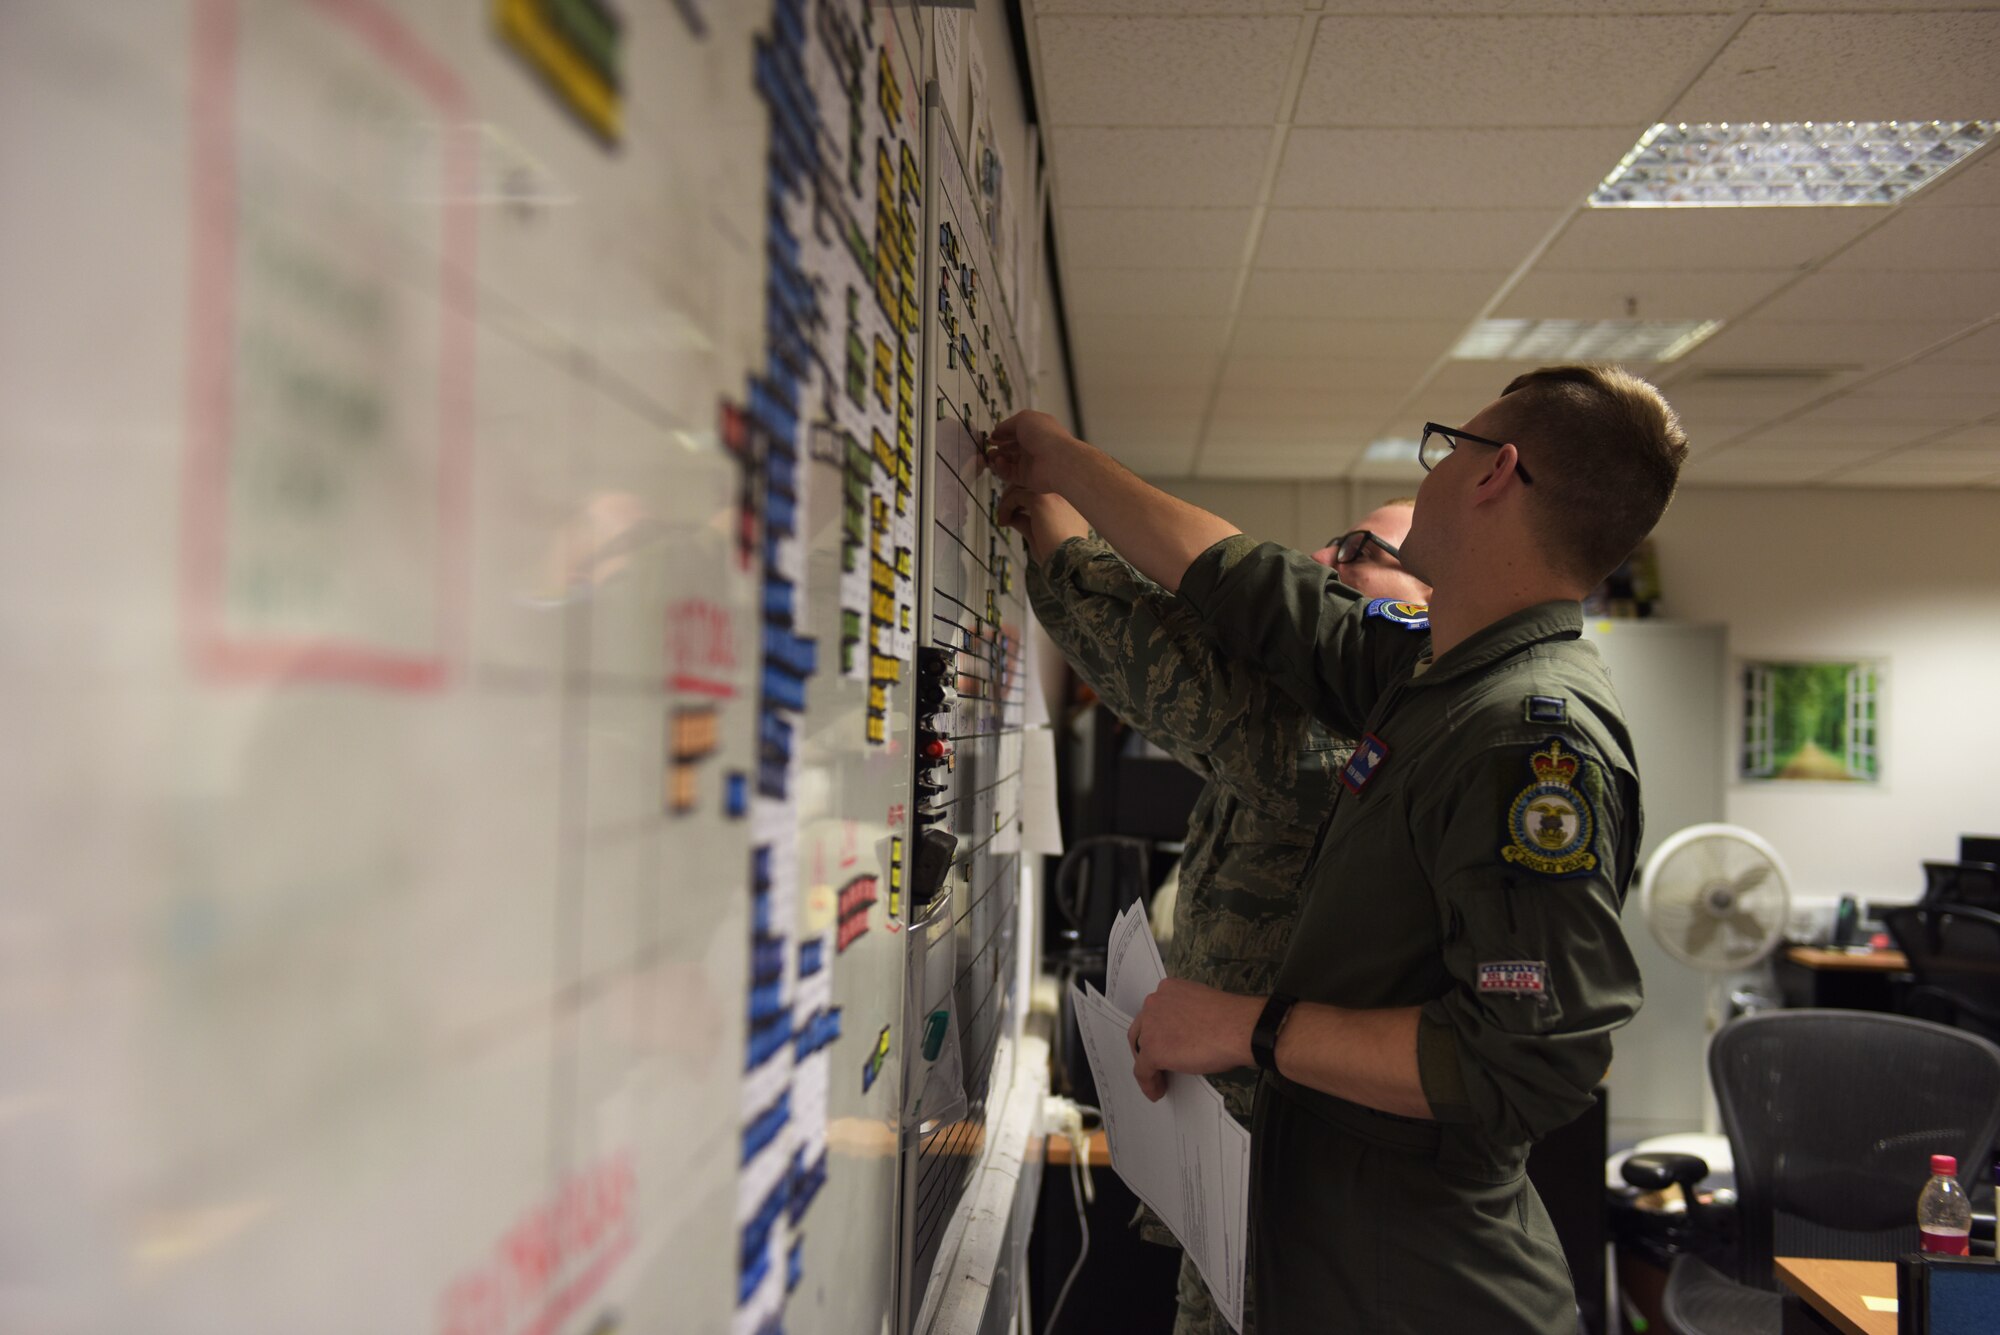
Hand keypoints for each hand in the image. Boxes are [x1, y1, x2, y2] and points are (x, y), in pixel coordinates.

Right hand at [984, 410, 1087, 493]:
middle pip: (1011, 448)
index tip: (992, 436)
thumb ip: (1007, 425)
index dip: (1003, 433)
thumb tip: (996, 431)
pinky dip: (1001, 468)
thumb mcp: (1023, 419)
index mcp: (1035, 431)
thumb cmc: (1043, 435)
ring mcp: (1030, 463)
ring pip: (1008, 461)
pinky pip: (1009, 474)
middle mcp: (1033, 446)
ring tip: (991, 456)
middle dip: (998, 447)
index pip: (1016, 432)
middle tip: (989, 447)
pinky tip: (998, 463)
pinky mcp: (1026, 478)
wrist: (1057, 460)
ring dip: (997, 458)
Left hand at [997, 486, 1088, 562]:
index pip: (1042, 490)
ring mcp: (1052, 493)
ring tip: (1003, 519)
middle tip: (1005, 512)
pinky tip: (1004, 522)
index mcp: (1069, 501)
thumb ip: (1027, 521)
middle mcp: (1063, 493)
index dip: (1025, 498)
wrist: (1068, 561)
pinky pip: (1015, 496)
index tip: (1015, 512)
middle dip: (1014, 496)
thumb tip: (1013, 516)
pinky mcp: (1040, 499)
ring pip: (1021, 486)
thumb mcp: (1041, 534)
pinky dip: (1005, 507)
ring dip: (1008, 501)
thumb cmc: (1059, 554)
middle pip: (1030, 483)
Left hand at [1127, 979, 1263, 1101]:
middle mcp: (1154, 1003)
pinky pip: (1143, 1071)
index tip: (1164, 1043)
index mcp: (1167, 989)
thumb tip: (1186, 1034)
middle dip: (1146, 1048)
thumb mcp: (1200, 1007)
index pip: (1153, 1013)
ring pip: (1141, 1050)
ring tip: (1158, 1080)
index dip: (1156, 1032)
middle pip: (1141, 1030)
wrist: (1238, 1028)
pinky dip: (1148, 1084)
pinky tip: (1156, 1091)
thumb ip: (1185, 1015)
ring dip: (1149, 1067)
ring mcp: (1151, 1026)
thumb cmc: (1230, 1019)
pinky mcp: (1153, 1050)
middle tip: (1156, 1064)